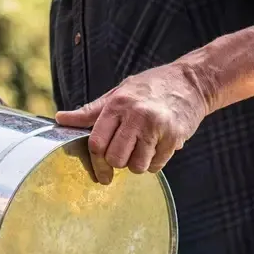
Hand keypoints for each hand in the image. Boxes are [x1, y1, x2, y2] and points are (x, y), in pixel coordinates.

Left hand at [54, 62, 212, 183]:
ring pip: (136, 166)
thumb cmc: (150, 88)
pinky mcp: (174, 137)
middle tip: (125, 154)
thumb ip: (90, 111)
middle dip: (118, 163)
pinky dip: (155, 162)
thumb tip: (61, 119)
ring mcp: (157, 127)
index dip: (96, 161)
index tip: (101, 172)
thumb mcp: (118, 93)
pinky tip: (158, 146)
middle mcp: (136, 115)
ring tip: (143, 147)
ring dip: (137, 164)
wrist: (192, 82)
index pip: (97, 143)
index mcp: (117, 104)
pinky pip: (156, 166)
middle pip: (115, 158)